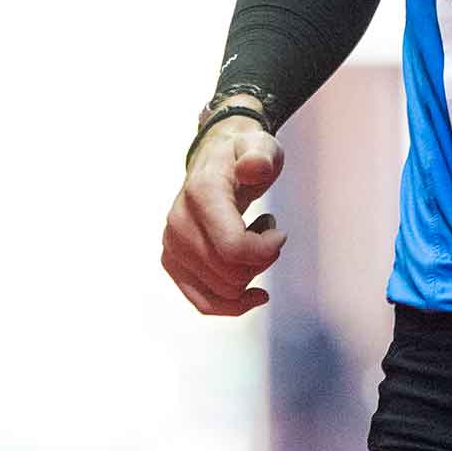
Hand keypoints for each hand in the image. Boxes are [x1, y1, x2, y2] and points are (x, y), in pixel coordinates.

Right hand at [161, 119, 286, 316]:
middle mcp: (179, 223)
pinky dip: (233, 305)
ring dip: (250, 273)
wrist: (214, 160)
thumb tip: (253, 167)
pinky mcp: (173, 263)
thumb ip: (260, 155)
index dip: (266, 250)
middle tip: (268, 232)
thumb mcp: (261, 146)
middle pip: (232, 275)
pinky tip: (254, 292)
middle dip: (262, 260)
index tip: (280, 233)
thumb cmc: (243, 155)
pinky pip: (204, 303)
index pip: (233, 249)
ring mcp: (172, 246)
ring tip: (253, 238)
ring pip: (223, 292)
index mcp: (201, 195)